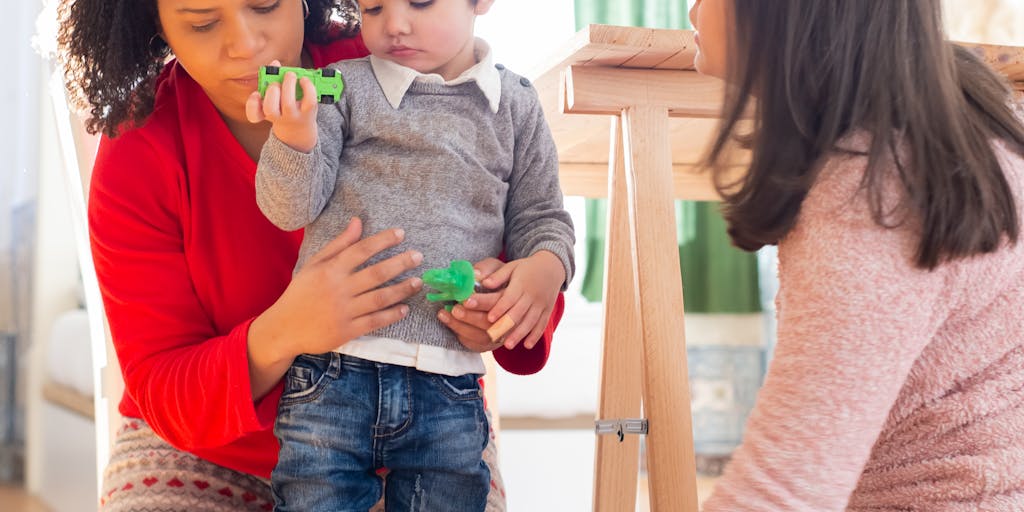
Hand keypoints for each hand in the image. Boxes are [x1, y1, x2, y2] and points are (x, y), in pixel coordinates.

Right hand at [245, 60, 318, 152]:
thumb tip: (275, 63)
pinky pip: (309, 100)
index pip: (254, 115)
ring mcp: (293, 116)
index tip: (256, 94)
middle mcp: (278, 117)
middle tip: (276, 81)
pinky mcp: (308, 112)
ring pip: (288, 104)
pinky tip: (305, 80)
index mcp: (265, 113)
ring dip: (288, 86)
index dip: (252, 105)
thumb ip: (271, 80)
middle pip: (270, 108)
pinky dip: (307, 88)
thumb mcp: (274, 99)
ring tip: (290, 74)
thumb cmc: (283, 109)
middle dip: (272, 91)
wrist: (299, 130)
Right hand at [247, 218, 421, 396]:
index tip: (401, 233)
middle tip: (419, 256)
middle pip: (376, 273)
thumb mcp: (314, 264)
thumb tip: (358, 221)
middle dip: (401, 263)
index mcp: (330, 270)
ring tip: (418, 282)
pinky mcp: (348, 331)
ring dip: (402, 289)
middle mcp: (339, 289)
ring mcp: (344, 311)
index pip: (361, 250)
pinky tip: (404, 308)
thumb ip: (338, 244)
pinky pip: (375, 321)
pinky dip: (391, 315)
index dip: (383, 241)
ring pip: (380, 298)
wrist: (284, 328)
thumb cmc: (301, 293)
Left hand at [437, 257, 505, 351]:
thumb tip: (475, 274)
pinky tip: (451, 327)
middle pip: (492, 323)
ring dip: (462, 327)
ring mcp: (505, 333)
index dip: (482, 302)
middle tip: (454, 309)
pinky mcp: (495, 342)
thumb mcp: (496, 267)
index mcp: (513, 297)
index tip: (466, 300)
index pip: (499, 302)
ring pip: (485, 337)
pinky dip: (465, 338)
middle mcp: (512, 318)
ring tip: (444, 315)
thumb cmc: (499, 279)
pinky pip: (480, 346)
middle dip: (471, 317)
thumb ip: (486, 269)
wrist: (511, 297)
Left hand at [480, 251, 564, 350]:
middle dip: (506, 326)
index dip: (499, 308)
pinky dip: (535, 336)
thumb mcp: (512, 267)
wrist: (552, 267)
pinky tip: (527, 345)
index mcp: (521, 284)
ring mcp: (541, 304)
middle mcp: (532, 295)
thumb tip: (483, 282)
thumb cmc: (526, 268)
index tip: (489, 318)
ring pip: (530, 322)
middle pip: (519, 313)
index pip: (509, 298)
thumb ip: (498, 276)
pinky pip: (542, 325)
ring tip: (508, 345)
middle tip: (494, 337)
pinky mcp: (547, 311)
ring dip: (519, 334)